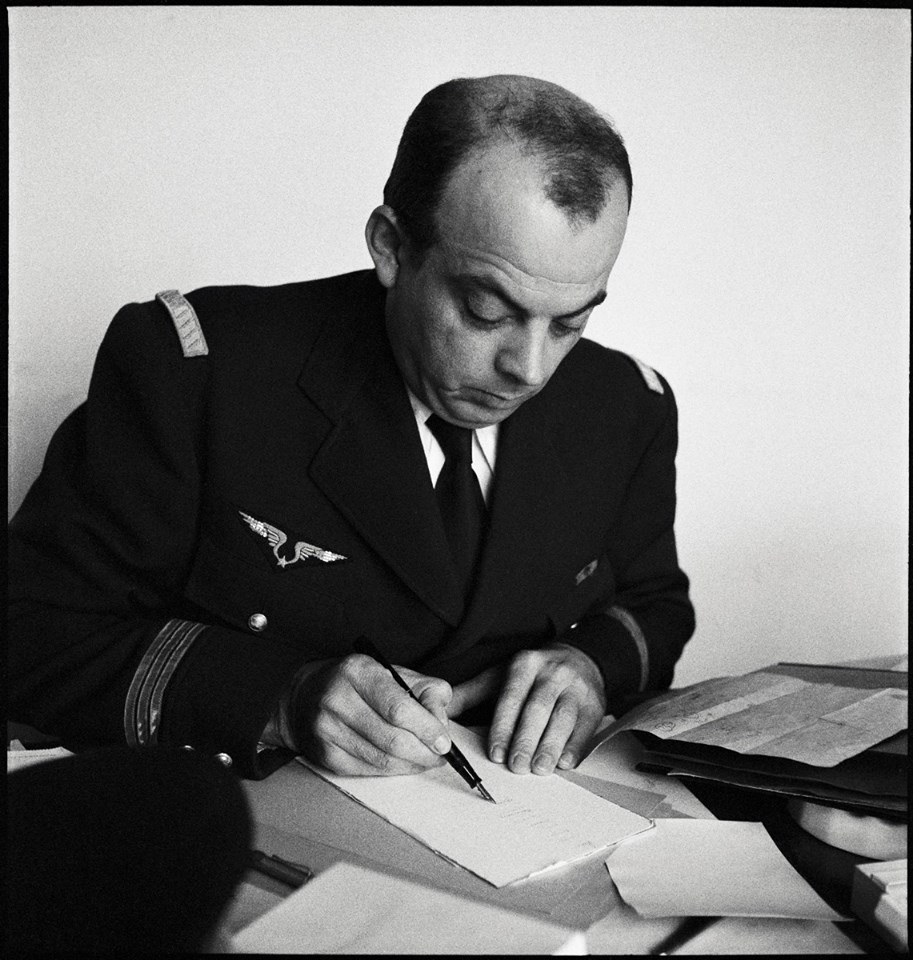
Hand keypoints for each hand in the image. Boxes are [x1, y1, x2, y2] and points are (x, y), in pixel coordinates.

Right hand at [273, 655, 454, 775]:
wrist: (306, 695)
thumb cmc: (359, 683)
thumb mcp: (394, 672)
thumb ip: (426, 690)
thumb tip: (441, 723)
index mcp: (358, 671)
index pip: (398, 708)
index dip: (426, 729)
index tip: (444, 742)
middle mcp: (337, 699)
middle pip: (392, 739)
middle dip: (424, 752)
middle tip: (440, 756)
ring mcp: (326, 729)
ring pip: (381, 759)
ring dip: (411, 765)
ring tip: (425, 759)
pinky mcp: (323, 754)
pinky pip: (367, 770)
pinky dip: (391, 771)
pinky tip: (402, 763)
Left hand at [449, 643, 605, 774]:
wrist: (579, 658)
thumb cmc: (533, 675)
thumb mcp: (501, 675)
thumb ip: (471, 693)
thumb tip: (438, 711)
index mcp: (525, 665)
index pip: (511, 698)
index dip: (503, 726)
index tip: (495, 753)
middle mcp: (552, 673)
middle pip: (538, 709)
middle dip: (526, 740)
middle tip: (516, 766)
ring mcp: (576, 688)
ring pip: (563, 719)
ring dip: (550, 746)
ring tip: (539, 769)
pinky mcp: (594, 705)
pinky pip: (585, 727)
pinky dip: (575, 747)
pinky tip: (564, 763)